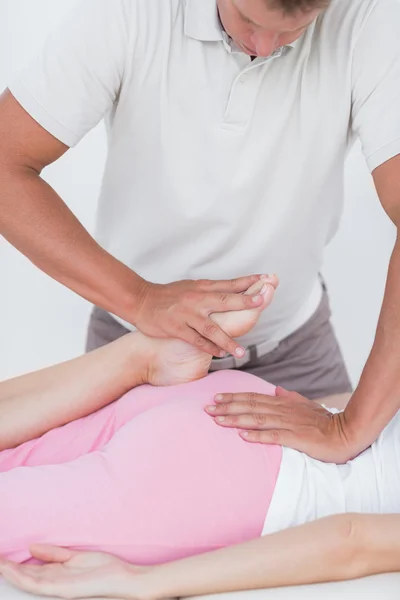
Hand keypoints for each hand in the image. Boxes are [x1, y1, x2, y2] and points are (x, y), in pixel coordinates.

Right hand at [0, 545, 151, 599]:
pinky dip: (23, 578)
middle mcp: (54, 584)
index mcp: (57, 575)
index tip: (0, 557)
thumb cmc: (105, 570)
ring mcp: (58, 588)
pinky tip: (12, 571)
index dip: (13, 565)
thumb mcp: (76, 557)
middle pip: (25, 577)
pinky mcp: (64, 589)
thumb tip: (32, 548)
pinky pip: (40, 584)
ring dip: (10, 573)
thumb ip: (54, 554)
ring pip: (28, 582)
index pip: (30, 571)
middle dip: (8, 570)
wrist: (125, 580)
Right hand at [134, 275, 268, 356]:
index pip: (230, 284)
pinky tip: (220, 354)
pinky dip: (209, 348)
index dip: (248, 282)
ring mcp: (186, 314)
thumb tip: (236, 290)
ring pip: (211, 328)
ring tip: (241, 352)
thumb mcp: (192, 287)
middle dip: (244, 301)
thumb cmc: (169, 295)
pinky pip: (196, 340)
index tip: (266, 279)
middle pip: (224, 300)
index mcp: (202, 288)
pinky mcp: (176, 328)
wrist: (141, 300)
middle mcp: (196, 299)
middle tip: (261, 302)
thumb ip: (212, 290)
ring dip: (227, 341)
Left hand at [205, 387, 356, 462]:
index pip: (253, 398)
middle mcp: (282, 410)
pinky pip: (273, 436)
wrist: (346, 433)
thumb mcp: (306, 405)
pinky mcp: (296, 438)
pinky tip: (242, 436)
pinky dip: (257, 435)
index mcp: (283, 403)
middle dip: (226, 407)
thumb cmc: (325, 421)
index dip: (233, 397)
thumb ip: (290, 398)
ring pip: (257, 419)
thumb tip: (277, 389)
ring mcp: (288, 424)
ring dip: (235, 419)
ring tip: (217, 420)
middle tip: (206, 409)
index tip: (215, 398)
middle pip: (249, 406)